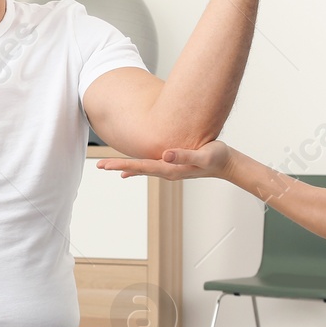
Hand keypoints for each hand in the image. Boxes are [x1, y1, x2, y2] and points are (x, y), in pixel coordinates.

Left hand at [95, 141, 232, 180]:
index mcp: (170, 169)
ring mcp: (169, 170)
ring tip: (108, 167)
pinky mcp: (172, 165)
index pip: (141, 166)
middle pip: (137, 168)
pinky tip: (127, 172)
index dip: (122, 165)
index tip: (106, 165)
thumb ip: (184, 156)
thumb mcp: (203, 155)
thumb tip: (165, 154)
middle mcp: (167, 171)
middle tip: (98, 166)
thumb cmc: (217, 157)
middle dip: (117, 166)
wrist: (227, 164)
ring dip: (124, 167)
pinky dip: (136, 169)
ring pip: (142, 168)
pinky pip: (150, 168)